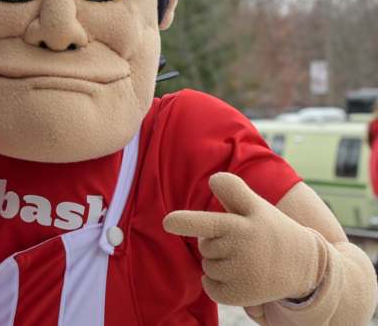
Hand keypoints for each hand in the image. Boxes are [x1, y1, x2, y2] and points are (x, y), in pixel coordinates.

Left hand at [162, 173, 326, 306]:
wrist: (307, 266)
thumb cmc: (270, 231)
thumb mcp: (257, 208)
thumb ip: (233, 191)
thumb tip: (213, 179)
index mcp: (244, 219)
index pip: (220, 206)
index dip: (197, 208)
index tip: (166, 218)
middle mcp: (243, 242)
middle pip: (203, 242)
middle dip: (214, 242)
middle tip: (240, 244)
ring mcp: (242, 270)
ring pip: (206, 264)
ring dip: (218, 263)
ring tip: (246, 261)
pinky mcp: (239, 294)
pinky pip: (208, 286)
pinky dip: (216, 283)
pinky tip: (239, 277)